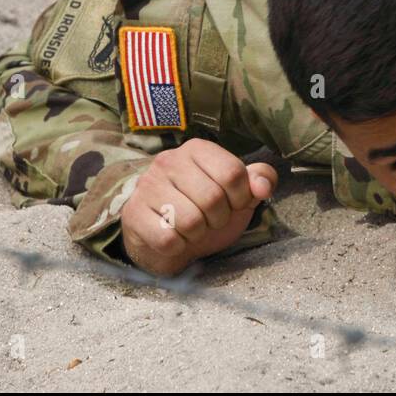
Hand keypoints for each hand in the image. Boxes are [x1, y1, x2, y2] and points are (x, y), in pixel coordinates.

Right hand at [121, 138, 276, 276]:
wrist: (168, 238)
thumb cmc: (207, 211)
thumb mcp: (239, 193)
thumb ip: (260, 180)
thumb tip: (262, 186)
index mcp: (197, 149)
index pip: (233, 173)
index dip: (241, 197)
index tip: (234, 204)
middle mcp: (168, 161)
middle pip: (213, 198)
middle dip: (219, 218)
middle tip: (210, 219)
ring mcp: (147, 186)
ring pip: (190, 221)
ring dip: (198, 234)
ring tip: (192, 228)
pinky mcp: (132, 214)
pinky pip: (168, 240)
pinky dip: (178, 247)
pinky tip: (174, 238)